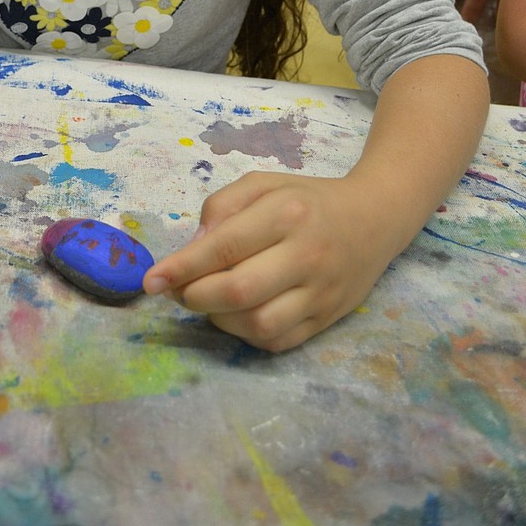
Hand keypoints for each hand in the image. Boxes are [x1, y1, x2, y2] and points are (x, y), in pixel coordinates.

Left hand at [143, 171, 394, 351]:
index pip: (224, 247)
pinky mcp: (326, 320)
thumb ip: (222, 206)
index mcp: (286, 213)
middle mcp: (306, 255)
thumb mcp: (263, 183)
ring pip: (257, 323)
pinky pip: (277, 341)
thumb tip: (192, 247)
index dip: (182, 267)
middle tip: (177, 291)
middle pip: (237, 291)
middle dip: (194, 296)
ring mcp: (319, 292)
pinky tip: (235, 315)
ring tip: (207, 301)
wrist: (373, 220)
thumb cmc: (307, 199)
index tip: (152, 281)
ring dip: (218, 319)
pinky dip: (245, 334)